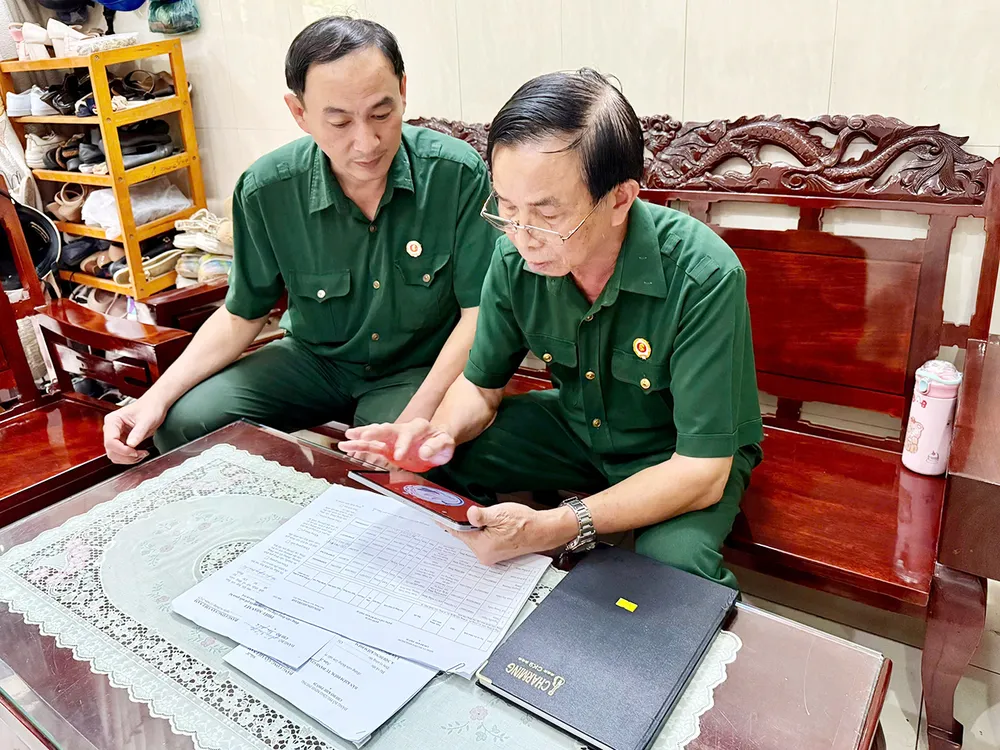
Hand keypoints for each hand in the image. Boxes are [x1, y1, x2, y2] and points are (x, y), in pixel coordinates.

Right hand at [103, 396, 166, 463]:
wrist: (155, 406)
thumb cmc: (150, 408)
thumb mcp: (147, 420)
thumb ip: (138, 432)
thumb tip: (131, 445)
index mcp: (113, 420)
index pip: (110, 441)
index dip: (122, 450)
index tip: (135, 451)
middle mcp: (111, 429)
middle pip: (111, 450)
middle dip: (126, 456)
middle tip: (141, 454)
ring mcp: (116, 436)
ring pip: (115, 455)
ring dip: (128, 459)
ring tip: (142, 454)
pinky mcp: (122, 441)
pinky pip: (121, 455)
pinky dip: (130, 458)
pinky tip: (140, 454)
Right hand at [339, 418, 454, 472]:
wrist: (437, 443)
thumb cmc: (441, 442)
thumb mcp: (445, 445)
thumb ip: (437, 447)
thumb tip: (424, 452)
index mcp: (419, 427)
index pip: (408, 433)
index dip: (402, 444)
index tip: (398, 455)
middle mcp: (402, 430)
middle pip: (387, 429)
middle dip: (375, 433)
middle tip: (365, 436)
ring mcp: (393, 438)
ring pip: (376, 435)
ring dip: (362, 436)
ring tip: (348, 437)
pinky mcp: (387, 447)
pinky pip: (372, 445)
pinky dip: (360, 445)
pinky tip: (348, 445)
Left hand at [445, 503, 578, 565]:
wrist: (543, 530)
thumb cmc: (525, 523)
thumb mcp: (501, 514)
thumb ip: (482, 514)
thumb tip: (469, 513)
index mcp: (482, 547)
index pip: (457, 531)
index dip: (446, 519)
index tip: (434, 512)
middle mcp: (484, 554)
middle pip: (463, 534)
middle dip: (460, 521)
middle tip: (454, 505)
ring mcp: (490, 554)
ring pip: (472, 536)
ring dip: (470, 525)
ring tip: (474, 512)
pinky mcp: (495, 550)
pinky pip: (480, 538)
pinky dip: (478, 529)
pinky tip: (483, 520)